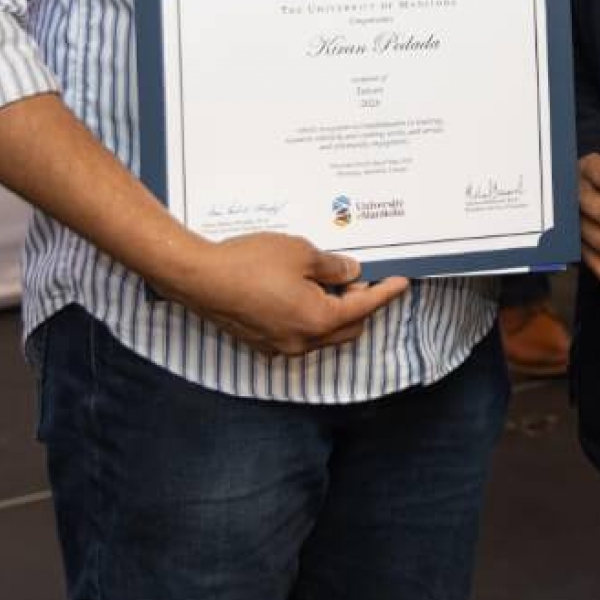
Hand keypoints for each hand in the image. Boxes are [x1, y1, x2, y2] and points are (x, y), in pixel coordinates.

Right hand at [158, 232, 407, 356]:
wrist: (199, 277)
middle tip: (363, 278)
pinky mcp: (261, 343)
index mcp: (319, 320)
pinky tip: (305, 293)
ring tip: (333, 281)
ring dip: (335, 313)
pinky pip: (299, 335)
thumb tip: (350, 273)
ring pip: (323, 335)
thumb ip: (333, 266)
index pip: (363, 307)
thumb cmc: (250, 262)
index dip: (385, 293)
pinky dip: (311, 318)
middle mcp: (302, 342)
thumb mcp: (301, 253)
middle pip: (348, 328)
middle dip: (362, 305)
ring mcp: (280, 346)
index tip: (401, 282)